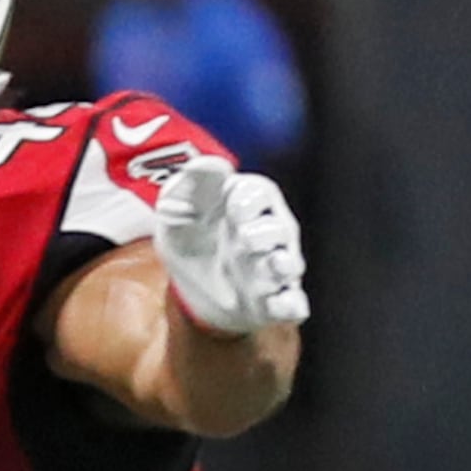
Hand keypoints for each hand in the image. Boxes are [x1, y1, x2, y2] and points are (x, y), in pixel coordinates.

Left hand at [152, 159, 308, 336]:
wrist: (188, 279)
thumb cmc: (189, 229)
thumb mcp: (178, 204)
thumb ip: (193, 182)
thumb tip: (207, 163)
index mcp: (248, 201)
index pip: (260, 193)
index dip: (249, 201)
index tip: (233, 209)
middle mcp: (269, 231)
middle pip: (280, 228)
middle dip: (266, 234)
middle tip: (245, 239)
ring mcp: (272, 267)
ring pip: (289, 264)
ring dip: (283, 266)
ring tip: (276, 265)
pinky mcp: (271, 300)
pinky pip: (291, 303)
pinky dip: (292, 305)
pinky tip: (289, 307)